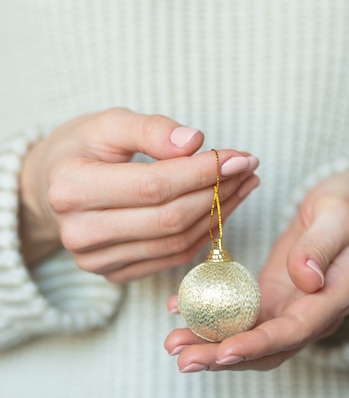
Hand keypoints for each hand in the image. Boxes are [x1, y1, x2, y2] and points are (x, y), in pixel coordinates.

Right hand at [19, 108, 258, 280]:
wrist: (51, 188)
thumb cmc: (81, 149)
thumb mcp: (108, 124)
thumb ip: (151, 129)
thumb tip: (196, 142)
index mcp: (72, 188)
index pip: (154, 185)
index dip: (203, 172)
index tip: (240, 157)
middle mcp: (80, 233)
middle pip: (169, 218)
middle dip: (217, 192)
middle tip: (247, 169)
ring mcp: (96, 260)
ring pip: (176, 243)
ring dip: (218, 214)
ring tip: (242, 185)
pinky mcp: (114, 274)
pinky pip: (172, 258)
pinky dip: (203, 234)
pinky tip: (221, 208)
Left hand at [165, 170, 348, 370]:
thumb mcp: (339, 214)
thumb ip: (322, 246)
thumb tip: (308, 280)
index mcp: (335, 297)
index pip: (295, 331)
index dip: (258, 344)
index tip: (223, 351)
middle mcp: (311, 312)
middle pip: (266, 347)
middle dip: (222, 356)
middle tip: (183, 359)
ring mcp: (289, 307)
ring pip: (248, 336)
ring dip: (210, 344)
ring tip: (173, 344)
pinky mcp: (271, 296)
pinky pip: (239, 314)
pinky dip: (209, 316)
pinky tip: (178, 309)